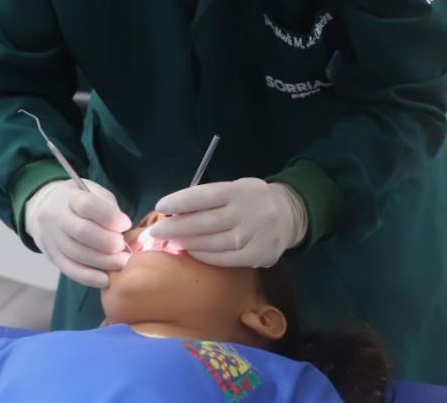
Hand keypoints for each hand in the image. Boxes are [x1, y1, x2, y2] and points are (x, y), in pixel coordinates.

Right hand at [23, 179, 131, 288]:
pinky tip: (106, 279)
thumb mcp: (95, 193)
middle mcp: (56, 216)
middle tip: (124, 248)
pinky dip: (89, 277)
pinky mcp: (52, 256)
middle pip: (81, 232)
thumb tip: (123, 231)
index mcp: (69, 196)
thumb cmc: (80, 202)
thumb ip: (109, 209)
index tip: (126, 224)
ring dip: (103, 262)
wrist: (47, 209)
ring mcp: (52, 237)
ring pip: (76, 254)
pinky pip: (69, 270)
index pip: (87, 205)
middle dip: (108, 243)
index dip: (110, 217)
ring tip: (121, 263)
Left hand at [146, 177, 307, 267]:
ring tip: (172, 241)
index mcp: (240, 191)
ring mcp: (253, 237)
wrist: (291, 215)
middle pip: (204, 223)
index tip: (161, 206)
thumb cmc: (253, 199)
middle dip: (175, 227)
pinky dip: (204, 256)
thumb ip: (211, 198)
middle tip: (156, 231)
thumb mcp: (237, 188)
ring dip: (188, 243)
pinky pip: (224, 259)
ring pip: (212, 243)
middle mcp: (247, 214)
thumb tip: (176, 211)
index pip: (205, 196)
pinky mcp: (257, 256)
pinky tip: (192, 251)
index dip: (180, 201)